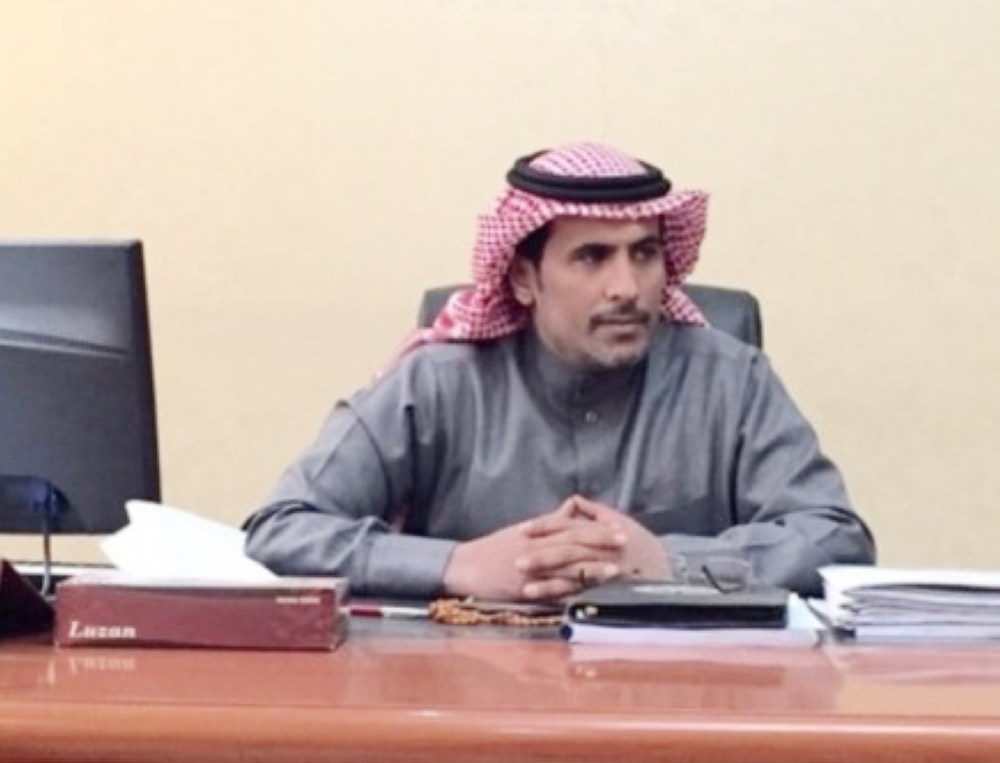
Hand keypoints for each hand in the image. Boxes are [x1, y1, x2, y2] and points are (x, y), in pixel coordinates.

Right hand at [441, 496, 626, 600]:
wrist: (465, 567)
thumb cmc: (494, 548)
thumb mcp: (522, 529)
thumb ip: (551, 520)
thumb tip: (572, 506)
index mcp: (538, 532)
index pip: (573, 526)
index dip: (597, 528)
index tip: (620, 528)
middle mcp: (537, 546)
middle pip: (574, 542)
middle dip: (601, 542)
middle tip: (626, 542)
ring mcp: (531, 567)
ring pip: (566, 566)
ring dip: (593, 568)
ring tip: (616, 570)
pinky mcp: (524, 587)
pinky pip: (551, 590)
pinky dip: (571, 592)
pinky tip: (588, 596)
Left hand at [518, 495, 670, 598]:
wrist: (667, 570)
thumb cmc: (639, 543)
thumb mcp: (618, 520)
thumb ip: (592, 511)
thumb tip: (572, 501)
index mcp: (602, 531)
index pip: (568, 527)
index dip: (545, 527)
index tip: (522, 530)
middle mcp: (604, 552)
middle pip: (568, 552)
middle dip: (542, 556)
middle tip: (516, 560)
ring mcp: (606, 574)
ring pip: (574, 577)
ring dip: (549, 584)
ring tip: (524, 588)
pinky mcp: (608, 592)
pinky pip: (585, 597)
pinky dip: (565, 601)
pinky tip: (549, 606)